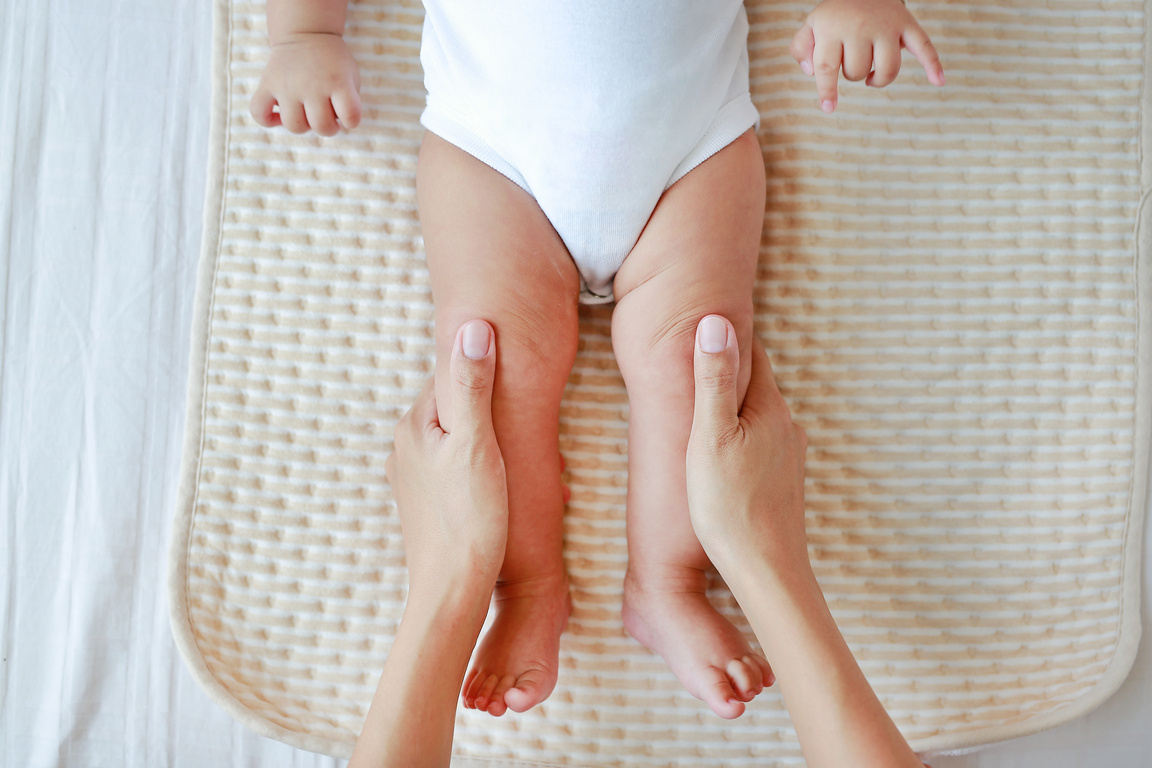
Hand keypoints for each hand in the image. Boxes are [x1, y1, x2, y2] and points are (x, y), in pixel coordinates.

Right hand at [250, 33, 361, 135]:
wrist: (306, 33)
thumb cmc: (332, 62)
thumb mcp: (351, 75)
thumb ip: (349, 101)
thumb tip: (335, 125)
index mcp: (337, 82)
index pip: (351, 117)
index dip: (351, 121)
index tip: (346, 114)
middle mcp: (312, 85)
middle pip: (321, 126)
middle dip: (328, 127)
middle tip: (326, 115)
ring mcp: (287, 86)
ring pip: (294, 126)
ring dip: (303, 125)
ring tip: (306, 113)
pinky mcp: (267, 84)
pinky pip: (259, 112)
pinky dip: (268, 120)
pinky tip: (279, 114)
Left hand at [385, 320, 507, 596]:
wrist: (452, 591)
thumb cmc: (469, 518)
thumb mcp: (478, 443)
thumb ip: (473, 384)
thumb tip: (472, 327)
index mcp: (413, 425)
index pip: (457, 379)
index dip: (498, 387)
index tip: (529, 408)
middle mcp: (404, 447)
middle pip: (462, 413)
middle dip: (502, 425)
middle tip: (539, 454)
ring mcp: (411, 477)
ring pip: (464, 445)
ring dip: (500, 453)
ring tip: (534, 476)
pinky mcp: (424, 503)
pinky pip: (459, 472)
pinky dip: (487, 476)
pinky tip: (508, 496)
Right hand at [685, 315, 809, 574]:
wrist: (767, 571)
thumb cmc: (729, 507)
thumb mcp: (709, 437)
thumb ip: (713, 379)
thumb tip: (715, 320)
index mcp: (770, 408)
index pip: (751, 353)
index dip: (727, 337)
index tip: (704, 319)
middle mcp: (788, 427)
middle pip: (756, 385)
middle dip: (730, 371)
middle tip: (696, 357)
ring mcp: (790, 456)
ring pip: (758, 417)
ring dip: (734, 409)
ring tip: (703, 408)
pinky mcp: (785, 483)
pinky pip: (760, 445)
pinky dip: (740, 439)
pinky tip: (722, 456)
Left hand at [790, 0, 943, 113]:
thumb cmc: (835, 15)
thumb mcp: (811, 25)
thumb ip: (801, 49)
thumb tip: (813, 73)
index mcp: (833, 28)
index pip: (827, 66)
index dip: (827, 90)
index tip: (828, 108)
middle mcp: (860, 26)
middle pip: (857, 71)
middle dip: (851, 75)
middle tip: (851, 63)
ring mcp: (887, 26)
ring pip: (887, 69)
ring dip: (878, 79)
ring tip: (870, 76)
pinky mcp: (907, 25)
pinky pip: (924, 47)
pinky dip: (933, 64)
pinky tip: (938, 81)